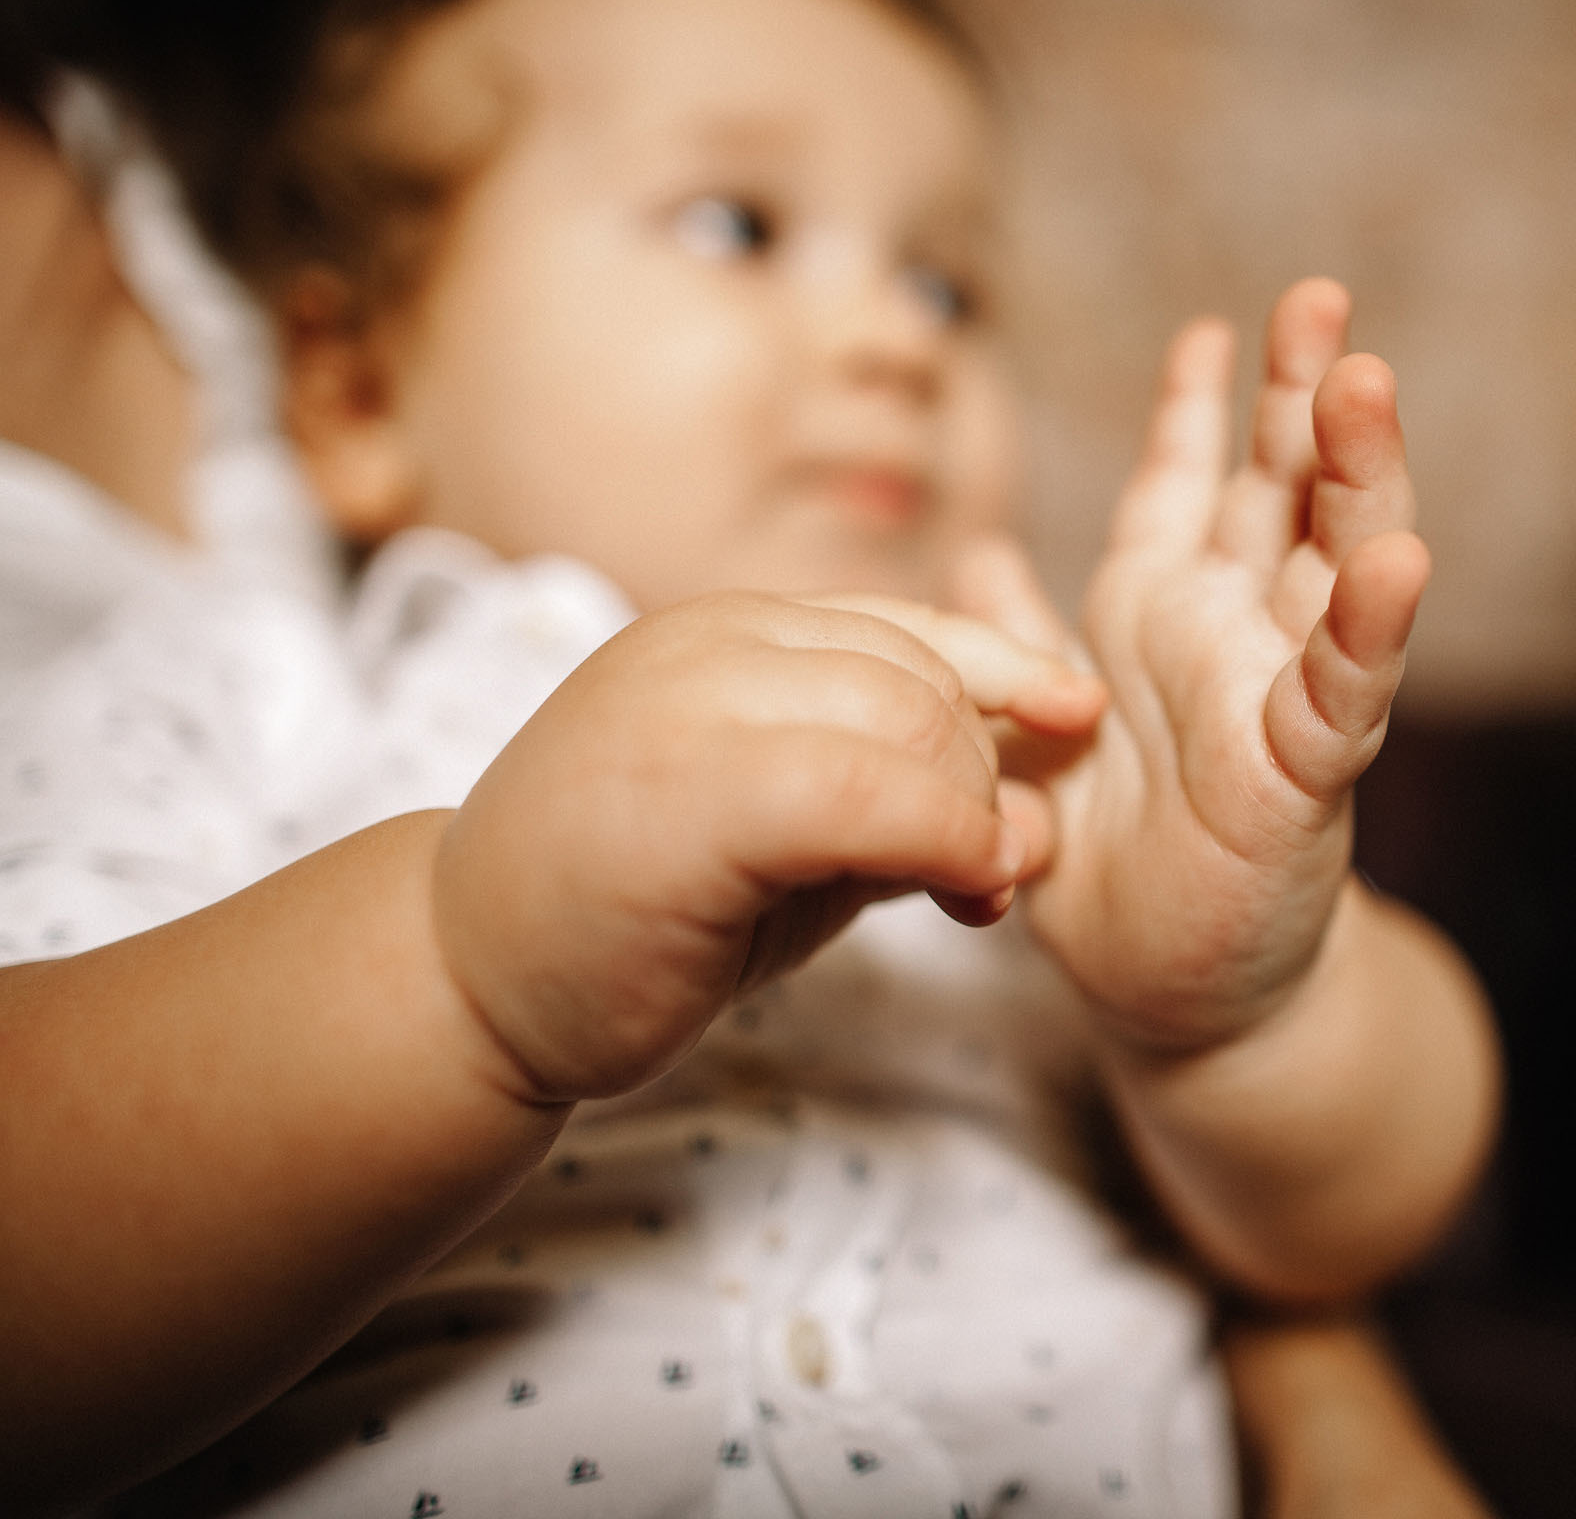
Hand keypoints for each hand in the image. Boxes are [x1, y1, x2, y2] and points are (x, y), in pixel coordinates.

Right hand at [431, 591, 1101, 1101]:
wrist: (467, 983)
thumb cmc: (633, 912)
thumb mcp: (789, 839)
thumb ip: (897, 805)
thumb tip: (1041, 818)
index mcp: (728, 634)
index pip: (904, 628)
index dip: (1006, 668)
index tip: (1073, 716)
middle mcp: (708, 645)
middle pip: (921, 677)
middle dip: (985, 773)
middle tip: (991, 872)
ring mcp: (688, 706)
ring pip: (907, 721)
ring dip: (971, 813)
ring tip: (970, 892)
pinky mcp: (688, 793)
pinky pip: (868, 793)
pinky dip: (942, 839)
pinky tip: (960, 893)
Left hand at [998, 278, 1429, 1048]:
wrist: (1176, 1001)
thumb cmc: (1118, 873)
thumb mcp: (1043, 740)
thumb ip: (1021, 642)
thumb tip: (978, 548)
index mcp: (1168, 619)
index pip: (1193, 486)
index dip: (1202, 408)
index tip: (1214, 327)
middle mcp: (1237, 640)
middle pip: (1283, 494)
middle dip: (1304, 397)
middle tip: (1322, 301)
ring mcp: (1282, 700)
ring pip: (1334, 567)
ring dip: (1356, 476)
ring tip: (1364, 384)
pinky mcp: (1306, 778)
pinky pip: (1344, 693)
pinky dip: (1370, 627)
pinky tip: (1396, 559)